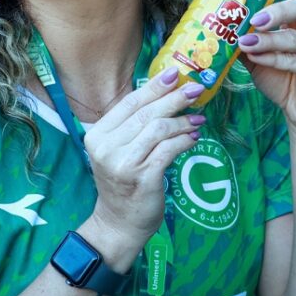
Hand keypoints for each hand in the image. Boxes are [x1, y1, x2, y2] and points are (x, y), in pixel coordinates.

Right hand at [84, 70, 202, 244]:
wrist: (118, 223)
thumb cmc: (122, 182)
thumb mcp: (118, 150)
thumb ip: (133, 126)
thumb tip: (165, 94)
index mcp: (97, 135)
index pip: (128, 103)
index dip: (153, 87)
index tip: (175, 73)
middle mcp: (106, 147)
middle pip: (146, 113)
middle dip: (174, 99)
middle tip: (195, 89)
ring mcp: (123, 163)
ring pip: (159, 129)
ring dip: (182, 122)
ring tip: (198, 120)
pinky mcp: (142, 178)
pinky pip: (169, 150)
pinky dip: (184, 141)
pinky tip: (194, 139)